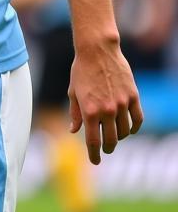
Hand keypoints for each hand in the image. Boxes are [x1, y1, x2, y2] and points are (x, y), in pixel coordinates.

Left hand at [68, 40, 143, 163]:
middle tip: (105, 149)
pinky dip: (134, 127)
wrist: (97, 51)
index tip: (95, 161)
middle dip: (108, 148)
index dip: (94, 154)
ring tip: (114, 136)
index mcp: (89, 111)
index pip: (93, 141)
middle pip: (111, 140)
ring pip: (125, 131)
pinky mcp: (133, 96)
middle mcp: (106, 110)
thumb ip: (76, 113)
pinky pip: (138, 119)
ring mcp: (122, 104)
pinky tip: (129, 129)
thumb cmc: (81, 70)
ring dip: (120, 137)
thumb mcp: (73, 92)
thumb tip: (74, 131)